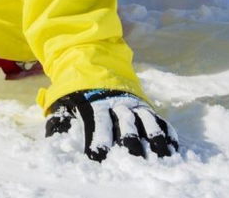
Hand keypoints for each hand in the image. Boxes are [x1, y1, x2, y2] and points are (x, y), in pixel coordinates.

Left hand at [44, 89, 179, 161]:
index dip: (98, 142)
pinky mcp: (146, 107)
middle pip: (125, 126)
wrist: (95, 66)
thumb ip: (58, 122)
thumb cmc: (77, 94)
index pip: (97, 125)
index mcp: (94, 105)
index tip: (98, 159)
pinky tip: (172, 150)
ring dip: (154, 141)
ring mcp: (134, 105)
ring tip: (160, 159)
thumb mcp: (62, 103)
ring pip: (147, 122)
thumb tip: (55, 139)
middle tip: (133, 162)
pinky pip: (160, 120)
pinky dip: (167, 134)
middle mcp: (116, 104)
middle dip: (129, 144)